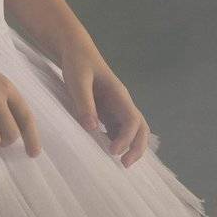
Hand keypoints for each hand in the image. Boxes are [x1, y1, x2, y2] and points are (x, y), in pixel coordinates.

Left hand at [59, 48, 150, 168]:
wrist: (75, 51)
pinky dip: (117, 142)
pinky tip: (105, 151)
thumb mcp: (77, 80)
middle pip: (141, 128)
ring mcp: (115, 108)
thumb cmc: (78, 62)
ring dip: (129, 146)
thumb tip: (92, 128)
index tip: (113, 152)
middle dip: (137, 147)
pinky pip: (117, 130)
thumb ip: (84, 103)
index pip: (133, 120)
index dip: (126, 138)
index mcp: (119, 95)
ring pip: (131, 131)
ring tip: (118, 163)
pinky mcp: (106, 111)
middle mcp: (122, 103)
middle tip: (124, 165)